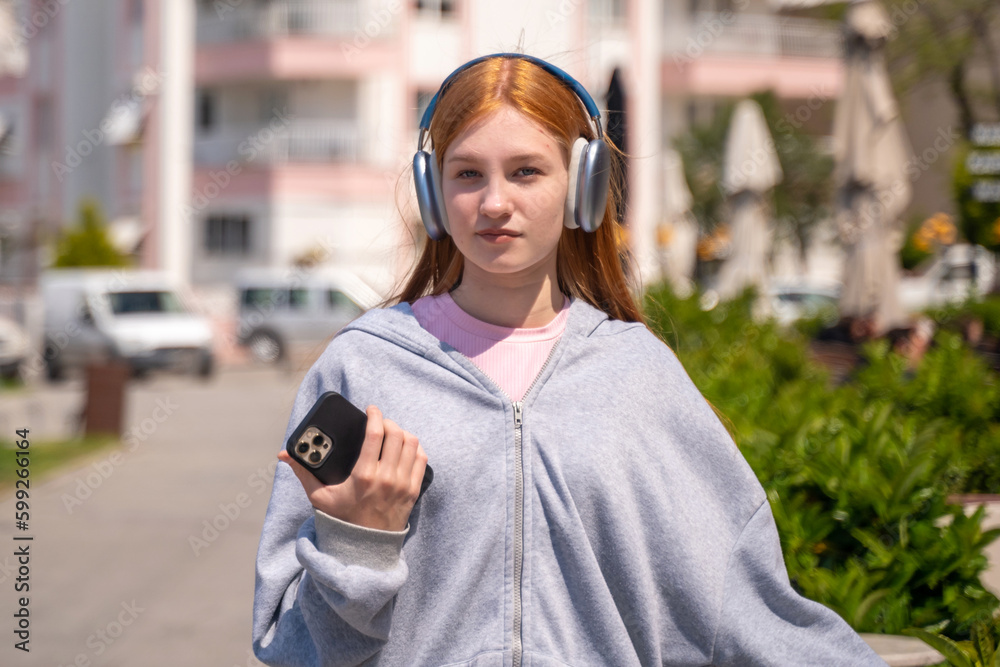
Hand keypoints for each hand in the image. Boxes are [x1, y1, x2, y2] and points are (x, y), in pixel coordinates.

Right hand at [278, 405, 427, 531]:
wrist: (365, 548)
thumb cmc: (341, 519)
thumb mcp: (319, 497)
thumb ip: (303, 472)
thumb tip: (284, 454)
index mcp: (364, 476)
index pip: (375, 434)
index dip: (374, 415)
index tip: (370, 409)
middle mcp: (387, 478)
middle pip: (397, 434)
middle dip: (388, 422)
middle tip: (379, 422)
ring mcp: (403, 484)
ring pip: (412, 443)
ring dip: (402, 433)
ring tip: (392, 433)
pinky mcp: (413, 490)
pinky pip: (422, 459)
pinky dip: (415, 447)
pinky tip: (405, 446)